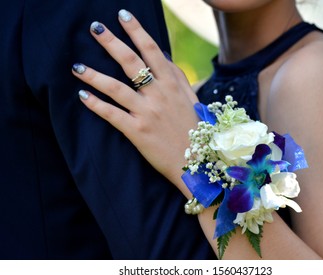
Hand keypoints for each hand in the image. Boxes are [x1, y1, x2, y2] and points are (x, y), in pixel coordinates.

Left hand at [72, 10, 198, 195]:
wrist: (197, 161)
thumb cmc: (195, 128)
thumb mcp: (191, 98)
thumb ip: (176, 76)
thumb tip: (162, 56)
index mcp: (172, 84)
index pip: (152, 50)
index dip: (136, 31)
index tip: (123, 16)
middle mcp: (158, 94)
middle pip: (131, 62)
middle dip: (111, 42)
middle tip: (95, 27)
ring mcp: (147, 112)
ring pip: (115, 87)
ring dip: (94, 75)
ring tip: (77, 66)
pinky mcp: (138, 131)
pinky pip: (112, 114)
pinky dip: (95, 104)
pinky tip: (82, 95)